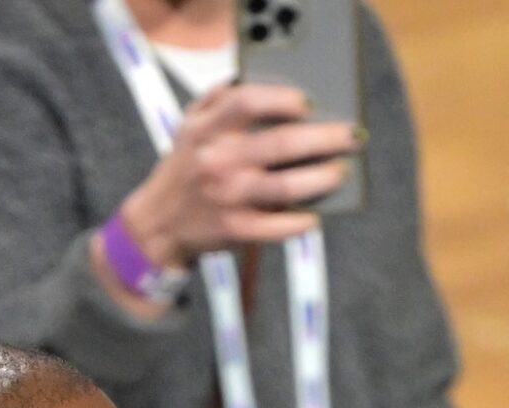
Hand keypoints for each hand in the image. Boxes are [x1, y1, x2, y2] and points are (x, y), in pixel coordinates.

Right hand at [117, 82, 361, 270]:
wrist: (158, 223)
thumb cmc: (186, 168)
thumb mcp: (189, 126)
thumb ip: (218, 98)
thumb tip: (260, 77)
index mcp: (206, 129)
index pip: (246, 101)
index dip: (282, 98)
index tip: (308, 102)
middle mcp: (217, 161)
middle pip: (280, 143)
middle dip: (324, 138)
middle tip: (350, 136)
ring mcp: (227, 197)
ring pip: (286, 186)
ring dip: (322, 178)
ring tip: (340, 172)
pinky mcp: (234, 229)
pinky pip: (276, 226)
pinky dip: (300, 222)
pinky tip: (315, 215)